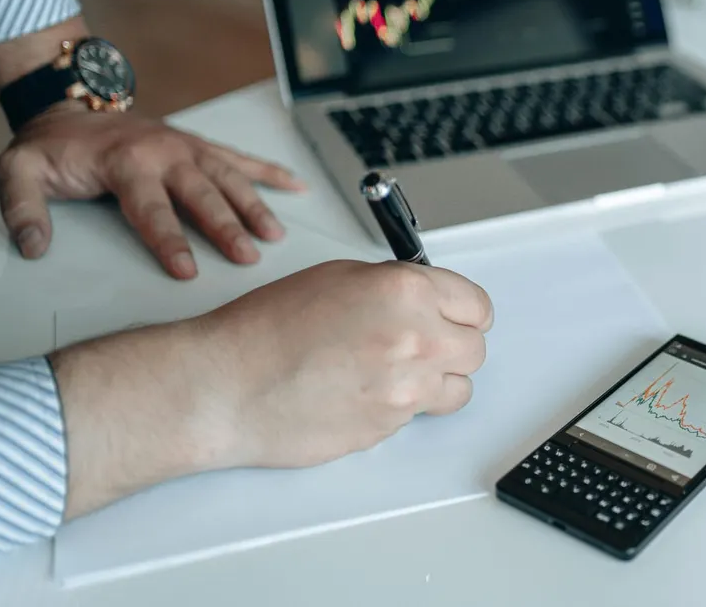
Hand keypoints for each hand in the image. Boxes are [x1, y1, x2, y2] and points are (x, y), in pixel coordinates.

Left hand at [0, 105, 305, 278]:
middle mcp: (164, 152)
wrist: (70, 107)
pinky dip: (270, 171)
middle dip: (227, 226)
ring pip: (229, 177)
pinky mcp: (199, 146)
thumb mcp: (17, 170)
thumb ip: (22, 207)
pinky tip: (297, 187)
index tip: (187, 270)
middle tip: (247, 255)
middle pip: (202, 194)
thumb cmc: (51, 148)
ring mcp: (187, 147)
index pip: (152, 209)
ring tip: (274, 234)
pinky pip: (240, 158)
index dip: (170, 241)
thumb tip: (33, 246)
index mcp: (126, 162)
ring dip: (254, 205)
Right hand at [202, 259, 493, 468]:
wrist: (227, 386)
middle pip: (476, 350)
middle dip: (455, 344)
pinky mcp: (390, 427)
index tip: (459, 316)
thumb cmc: (265, 330)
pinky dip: (402, 405)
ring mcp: (406, 388)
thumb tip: (423, 300)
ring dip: (437, 380)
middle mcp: (417, 339)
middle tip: (425, 342)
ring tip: (396, 370)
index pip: (478, 306)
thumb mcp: (338, 277)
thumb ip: (394, 287)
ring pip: (458, 388)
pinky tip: (366, 391)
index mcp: (407, 291)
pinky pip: (419, 415)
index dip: (465, 311)